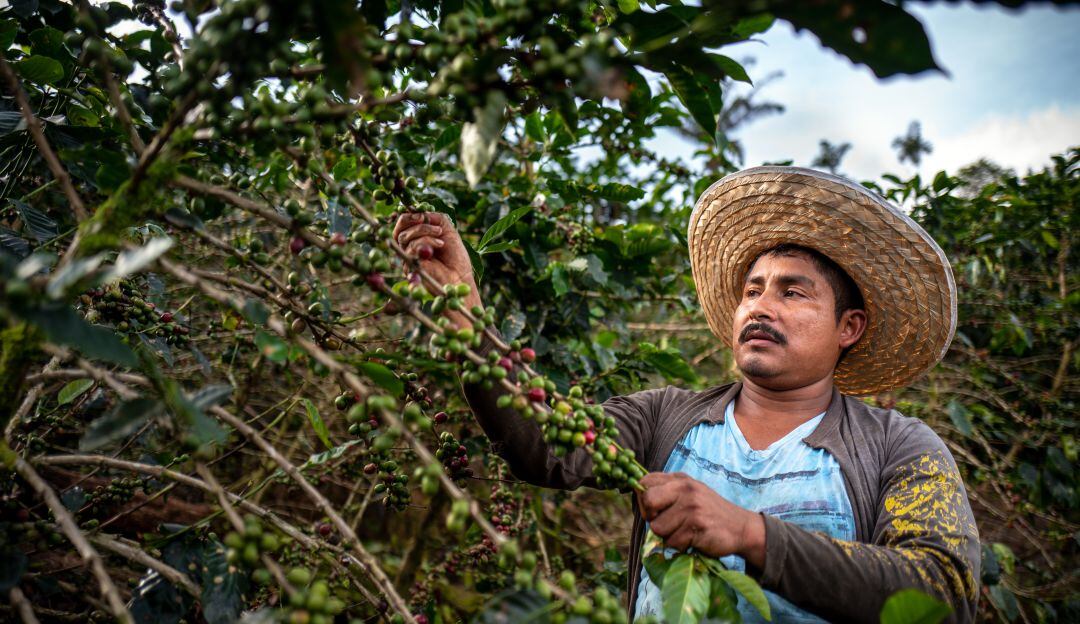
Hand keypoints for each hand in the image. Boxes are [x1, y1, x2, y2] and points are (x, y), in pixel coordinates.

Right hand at [392, 212, 478, 302]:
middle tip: (430, 222)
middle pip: (400, 230)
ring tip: (440, 236)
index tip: (423, 214)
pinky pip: (411, 248)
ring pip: (405, 237)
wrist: (461, 276)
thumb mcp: (447, 230)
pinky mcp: (410, 266)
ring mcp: (408, 258)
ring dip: (425, 231)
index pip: (402, 224)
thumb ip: (435, 217)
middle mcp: (408, 248)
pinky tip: (440, 245)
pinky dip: (427, 242)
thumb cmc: (455, 255)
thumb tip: (421, 212)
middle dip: (416, 222)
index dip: (409, 216)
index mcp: (415, 238)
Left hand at [636, 472, 765, 568]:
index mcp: (680, 480)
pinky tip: (693, 540)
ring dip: (668, 536)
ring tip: (684, 532)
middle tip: (664, 524)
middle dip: (651, 517)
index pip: (645, 482)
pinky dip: (680, 546)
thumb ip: (667, 492)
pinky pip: (672, 542)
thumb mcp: (690, 493)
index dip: (642, 499)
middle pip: (647, 501)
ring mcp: (691, 507)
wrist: (741, 527)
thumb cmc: (709, 512)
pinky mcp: (696, 526)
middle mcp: (685, 489)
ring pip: (657, 527)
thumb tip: (640, 501)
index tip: (653, 510)